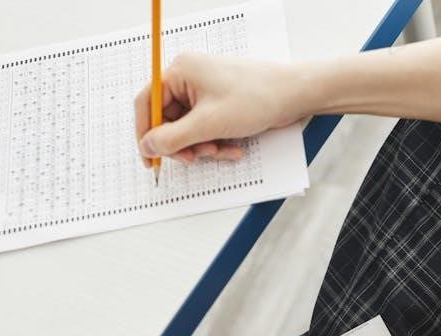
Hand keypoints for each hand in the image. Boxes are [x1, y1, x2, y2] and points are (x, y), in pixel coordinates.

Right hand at [134, 52, 309, 164]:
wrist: (295, 96)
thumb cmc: (256, 98)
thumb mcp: (208, 125)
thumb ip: (172, 138)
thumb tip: (148, 146)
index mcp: (180, 72)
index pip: (147, 103)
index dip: (146, 133)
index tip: (150, 158)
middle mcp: (190, 79)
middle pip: (169, 121)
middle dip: (183, 144)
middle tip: (195, 157)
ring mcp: (206, 93)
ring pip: (189, 130)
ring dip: (203, 146)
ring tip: (221, 150)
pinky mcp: (222, 106)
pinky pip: (208, 130)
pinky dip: (217, 143)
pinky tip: (233, 149)